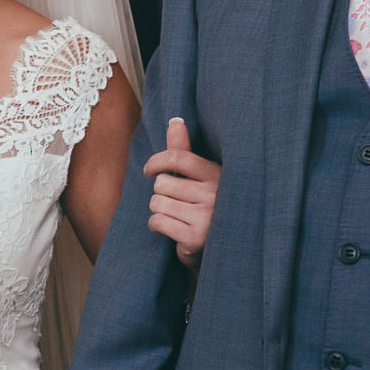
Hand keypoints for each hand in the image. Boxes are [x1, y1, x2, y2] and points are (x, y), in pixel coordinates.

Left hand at [144, 118, 221, 267]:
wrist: (220, 249)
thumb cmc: (203, 207)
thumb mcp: (198, 177)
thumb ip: (184, 151)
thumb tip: (176, 120)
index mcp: (216, 174)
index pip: (178, 157)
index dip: (156, 161)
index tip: (149, 170)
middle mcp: (215, 194)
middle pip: (161, 183)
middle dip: (161, 193)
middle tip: (175, 203)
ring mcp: (207, 217)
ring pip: (157, 202)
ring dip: (159, 210)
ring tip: (176, 217)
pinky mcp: (195, 238)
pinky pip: (158, 221)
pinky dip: (157, 225)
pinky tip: (172, 229)